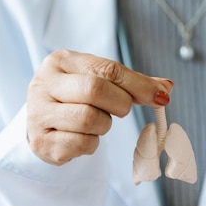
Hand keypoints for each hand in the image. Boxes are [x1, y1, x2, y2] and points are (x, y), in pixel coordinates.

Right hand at [27, 50, 172, 164]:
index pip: (106, 69)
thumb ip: (131, 83)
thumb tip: (167, 87)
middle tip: (122, 110)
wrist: (41, 125)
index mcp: (60, 61)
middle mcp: (43, 84)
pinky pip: (83, 144)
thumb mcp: (98, 80)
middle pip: (95, 90)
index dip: (139, 84)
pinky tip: (84, 137)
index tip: (161, 97)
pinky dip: (92, 144)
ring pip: (90, 119)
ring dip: (104, 125)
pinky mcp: (42, 143)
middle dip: (120, 103)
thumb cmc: (75, 98)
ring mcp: (39, 114)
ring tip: (97, 122)